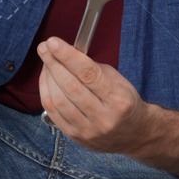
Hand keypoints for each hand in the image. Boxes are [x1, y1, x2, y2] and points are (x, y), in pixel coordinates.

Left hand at [38, 37, 155, 153]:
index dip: (67, 56)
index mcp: (118, 99)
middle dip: (53, 64)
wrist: (133, 134)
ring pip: (58, 100)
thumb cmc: (124, 102)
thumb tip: (66, 53)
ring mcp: (88, 129)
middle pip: (71, 86)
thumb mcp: (117, 81)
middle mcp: (103, 117)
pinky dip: (46, 92)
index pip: (88, 74)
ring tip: (46, 62)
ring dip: (48, 77)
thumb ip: (93, 69)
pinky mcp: (75, 136)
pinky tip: (46, 79)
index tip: (53, 42)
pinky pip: (53, 112)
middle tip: (44, 48)